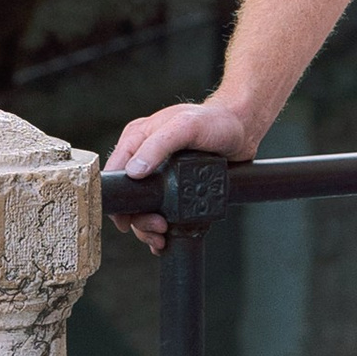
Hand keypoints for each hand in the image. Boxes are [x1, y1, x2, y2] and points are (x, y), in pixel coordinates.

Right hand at [103, 94, 257, 249]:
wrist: (242, 129)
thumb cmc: (215, 120)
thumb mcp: (184, 127)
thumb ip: (157, 145)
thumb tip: (134, 171)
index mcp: (137, 138)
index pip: (114, 173)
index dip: (118, 199)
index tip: (127, 219)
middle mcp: (144, 156)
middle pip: (129, 197)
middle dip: (137, 219)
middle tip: (157, 228)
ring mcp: (159, 173)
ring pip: (143, 207)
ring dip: (148, 226)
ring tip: (163, 234)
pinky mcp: (175, 185)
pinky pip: (160, 209)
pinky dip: (161, 225)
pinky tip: (167, 235)